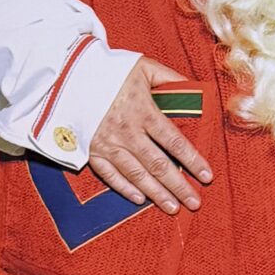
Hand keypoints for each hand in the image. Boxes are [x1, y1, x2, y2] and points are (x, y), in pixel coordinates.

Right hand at [85, 57, 212, 213]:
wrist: (67, 74)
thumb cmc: (109, 69)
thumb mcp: (144, 67)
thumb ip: (171, 79)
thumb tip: (197, 91)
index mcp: (142, 111)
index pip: (174, 141)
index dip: (192, 160)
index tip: (207, 176)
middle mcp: (126, 131)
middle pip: (158, 164)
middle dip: (179, 186)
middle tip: (194, 202)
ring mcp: (107, 143)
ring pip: (136, 174)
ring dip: (156, 194)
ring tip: (173, 208)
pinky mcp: (89, 150)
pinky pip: (109, 175)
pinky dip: (124, 189)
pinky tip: (140, 199)